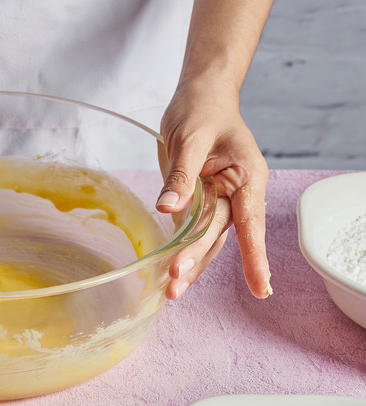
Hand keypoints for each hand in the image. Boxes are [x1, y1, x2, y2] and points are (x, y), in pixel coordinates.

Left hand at [156, 76, 271, 299]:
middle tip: (175, 283)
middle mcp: (236, 192)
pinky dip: (178, 249)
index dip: (254, 256)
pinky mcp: (197, 200)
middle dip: (198, 260)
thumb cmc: (203, 109)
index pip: (250, 221)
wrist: (198, 95)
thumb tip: (169, 208)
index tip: (259, 287)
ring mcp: (217, 198)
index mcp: (247, 176)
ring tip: (171, 291)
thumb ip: (182, 174)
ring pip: (204, 238)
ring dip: (189, 263)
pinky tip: (167, 272)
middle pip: (220, 234)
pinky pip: (189, 229)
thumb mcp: (190, 137)